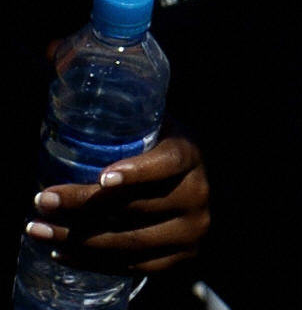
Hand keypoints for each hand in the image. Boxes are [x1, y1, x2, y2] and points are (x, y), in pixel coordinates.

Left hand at [25, 133, 209, 275]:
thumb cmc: (154, 154)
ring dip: (75, 238)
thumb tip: (76, 103)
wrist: (188, 192)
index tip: (103, 178)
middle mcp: (196, 195)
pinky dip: (89, 260)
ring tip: (37, 229)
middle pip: (135, 207)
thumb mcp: (151, 132)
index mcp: (190, 156)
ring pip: (126, 241)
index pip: (168, 164)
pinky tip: (61, 250)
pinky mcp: (176, 259)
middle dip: (81, 206)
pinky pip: (127, 265)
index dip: (137, 172)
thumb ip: (126, 124)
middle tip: (42, 200)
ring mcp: (189, 231)